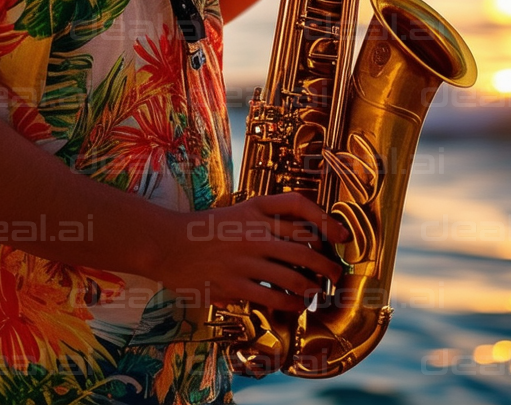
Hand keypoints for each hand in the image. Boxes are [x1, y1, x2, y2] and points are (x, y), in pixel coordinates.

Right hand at [160, 193, 346, 312]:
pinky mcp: (235, 283)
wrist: (169, 243)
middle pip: (304, 245)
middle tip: (335, 273)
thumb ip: (266, 219)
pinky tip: (295, 305)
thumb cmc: (206, 228)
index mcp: (255, 208)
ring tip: (317, 292)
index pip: (299, 206)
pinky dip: (290, 303)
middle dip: (326, 263)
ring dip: (311, 287)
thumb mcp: (237, 212)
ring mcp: (245, 258)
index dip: (325, 219)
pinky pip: (272, 296)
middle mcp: (254, 231)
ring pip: (293, 275)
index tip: (341, 234)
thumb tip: (303, 236)